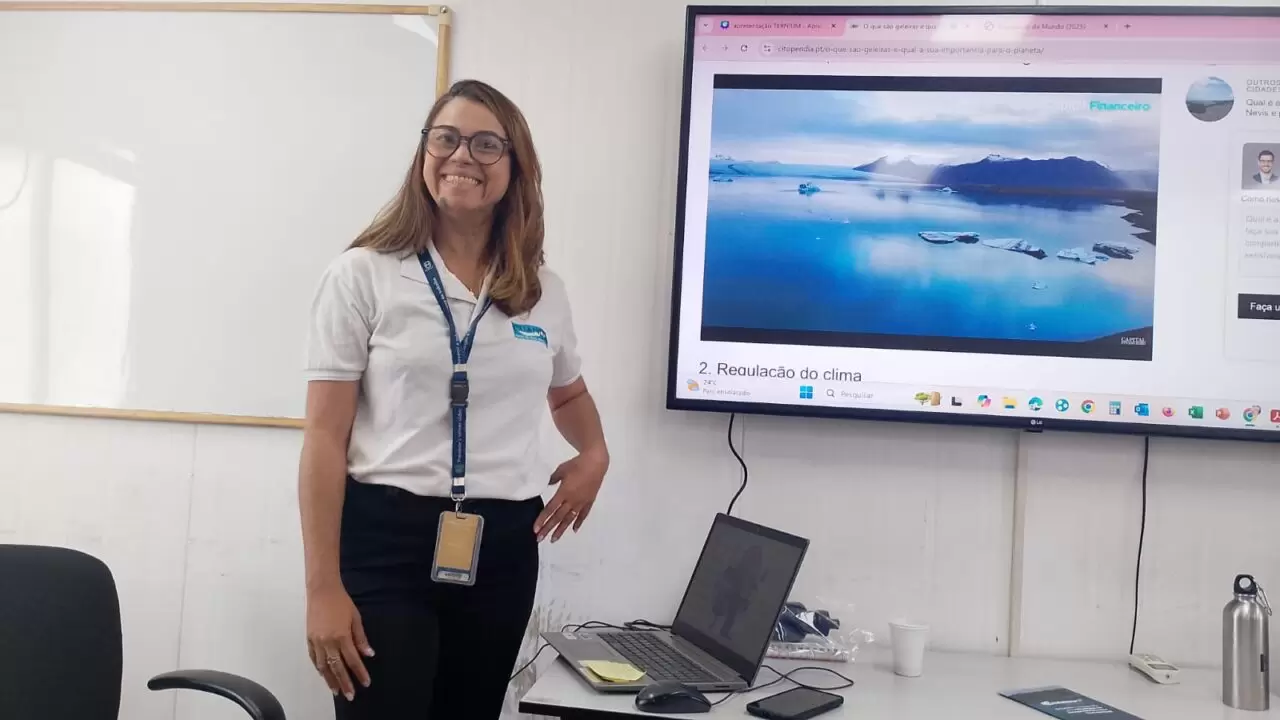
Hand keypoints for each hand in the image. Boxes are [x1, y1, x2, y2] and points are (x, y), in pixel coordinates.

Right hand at [305, 584, 373, 700]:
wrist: (322, 591)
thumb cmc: (342, 602)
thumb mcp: (356, 618)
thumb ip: (361, 638)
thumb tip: (368, 654)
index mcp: (342, 636)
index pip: (353, 660)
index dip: (360, 673)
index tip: (365, 682)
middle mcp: (328, 642)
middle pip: (337, 667)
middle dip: (344, 683)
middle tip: (350, 695)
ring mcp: (316, 641)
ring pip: (323, 666)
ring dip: (330, 680)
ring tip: (336, 691)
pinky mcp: (309, 639)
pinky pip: (314, 658)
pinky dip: (319, 668)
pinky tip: (324, 674)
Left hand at [535, 448, 607, 542]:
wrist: (595, 462)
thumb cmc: (577, 464)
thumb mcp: (561, 470)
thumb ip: (553, 479)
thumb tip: (547, 484)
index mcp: (563, 492)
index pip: (550, 509)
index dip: (542, 519)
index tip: (535, 529)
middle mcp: (572, 500)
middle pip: (558, 517)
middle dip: (548, 529)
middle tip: (539, 539)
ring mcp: (581, 502)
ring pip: (569, 519)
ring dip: (561, 529)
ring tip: (553, 539)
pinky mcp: (589, 501)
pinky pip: (583, 514)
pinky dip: (578, 522)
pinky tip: (574, 530)